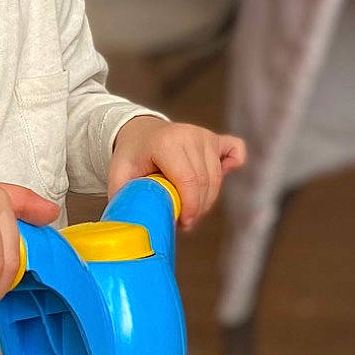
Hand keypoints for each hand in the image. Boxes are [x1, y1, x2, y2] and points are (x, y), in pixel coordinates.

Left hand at [108, 116, 245, 230]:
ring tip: (192, 209)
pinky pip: (235, 150)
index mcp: (166, 143)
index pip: (188, 181)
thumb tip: (129, 223)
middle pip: (204, 183)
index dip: (190, 207)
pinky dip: (233, 164)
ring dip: (208, 198)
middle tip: (185, 221)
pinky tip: (224, 174)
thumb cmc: (132, 154)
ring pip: (217, 177)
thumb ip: (122, 195)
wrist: (140, 131)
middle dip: (198, 208)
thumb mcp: (119, 172)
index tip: (183, 222)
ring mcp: (204, 135)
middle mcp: (189, 135)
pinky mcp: (214, 138)